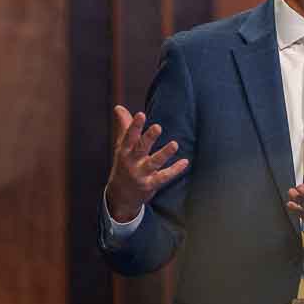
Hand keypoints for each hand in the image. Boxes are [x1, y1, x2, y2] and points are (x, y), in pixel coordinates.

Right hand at [105, 106, 187, 222]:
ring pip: (154, 163)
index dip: (134, 126)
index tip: (141, 114)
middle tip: (158, 127)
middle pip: (141, 148)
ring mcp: (141, 174)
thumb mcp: (122, 146)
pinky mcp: (150, 184)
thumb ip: (124, 126)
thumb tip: (119, 107)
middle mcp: (132, 162)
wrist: (120, 196)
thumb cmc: (124, 164)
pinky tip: (185, 162)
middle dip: (148, 138)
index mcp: (124, 151)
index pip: (129, 136)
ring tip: (174, 144)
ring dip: (164, 154)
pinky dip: (174, 170)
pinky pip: (163, 177)